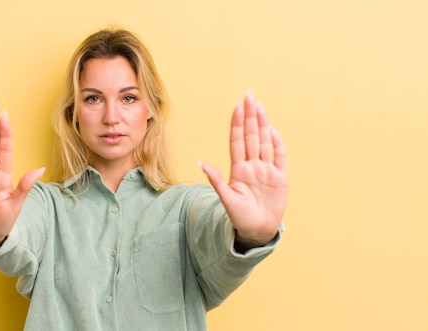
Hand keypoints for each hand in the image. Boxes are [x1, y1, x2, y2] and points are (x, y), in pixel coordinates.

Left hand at [200, 91, 287, 246]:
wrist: (257, 231)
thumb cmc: (240, 217)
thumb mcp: (227, 199)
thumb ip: (217, 180)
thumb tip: (200, 163)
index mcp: (238, 169)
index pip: (237, 141)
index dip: (237, 123)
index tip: (237, 106)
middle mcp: (253, 165)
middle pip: (251, 136)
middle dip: (250, 116)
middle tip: (250, 95)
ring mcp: (267, 170)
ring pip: (264, 142)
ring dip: (262, 124)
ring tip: (260, 105)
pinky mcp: (280, 177)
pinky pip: (279, 156)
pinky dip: (277, 143)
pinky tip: (272, 129)